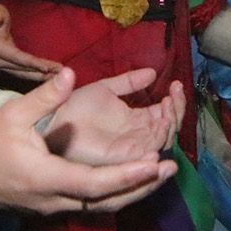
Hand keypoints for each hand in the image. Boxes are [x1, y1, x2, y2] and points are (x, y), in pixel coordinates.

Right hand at [0, 2, 62, 81]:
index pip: (19, 58)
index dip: (34, 64)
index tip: (50, 68)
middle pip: (23, 70)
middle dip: (43, 72)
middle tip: (62, 72)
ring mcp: (1, 67)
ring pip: (24, 75)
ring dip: (41, 77)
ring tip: (59, 76)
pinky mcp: (6, 68)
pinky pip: (22, 74)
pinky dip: (35, 76)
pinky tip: (48, 77)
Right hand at [0, 68, 175, 212]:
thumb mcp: (12, 115)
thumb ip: (44, 97)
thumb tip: (70, 73)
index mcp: (48, 178)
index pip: (95, 184)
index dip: (126, 176)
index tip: (153, 164)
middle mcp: (55, 201)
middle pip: (107, 202)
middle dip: (141, 187)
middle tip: (171, 169)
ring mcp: (53, 209)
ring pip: (101, 207)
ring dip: (132, 192)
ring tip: (159, 175)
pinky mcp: (51, 208)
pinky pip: (91, 206)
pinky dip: (115, 194)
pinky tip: (131, 181)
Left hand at [43, 68, 183, 165]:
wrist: (53, 120)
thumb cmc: (73, 107)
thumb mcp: (106, 88)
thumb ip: (129, 82)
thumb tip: (153, 72)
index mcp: (135, 120)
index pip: (163, 114)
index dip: (174, 102)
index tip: (176, 84)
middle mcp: (137, 136)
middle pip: (168, 128)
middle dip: (177, 110)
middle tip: (174, 93)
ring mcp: (132, 147)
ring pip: (163, 139)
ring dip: (172, 121)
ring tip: (169, 103)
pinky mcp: (124, 157)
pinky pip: (149, 152)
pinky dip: (160, 137)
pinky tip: (163, 120)